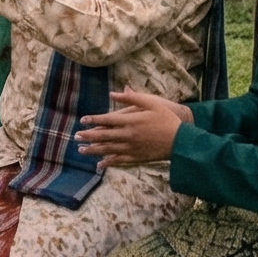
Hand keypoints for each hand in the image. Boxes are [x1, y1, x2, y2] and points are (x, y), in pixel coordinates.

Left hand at [75, 88, 192, 167]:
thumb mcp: (151, 103)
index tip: (83, 120)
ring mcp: (132, 148)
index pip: (107, 120)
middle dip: (88, 136)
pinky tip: (99, 164)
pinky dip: (108, 162)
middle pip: (103, 136)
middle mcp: (128, 135)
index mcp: (131, 120)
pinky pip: (119, 161)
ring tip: (81, 150)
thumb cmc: (167, 118)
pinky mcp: (137, 157)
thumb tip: (115, 92)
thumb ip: (132, 98)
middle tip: (76, 137)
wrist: (181, 140)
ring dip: (93, 150)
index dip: (93, 120)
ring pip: (108, 149)